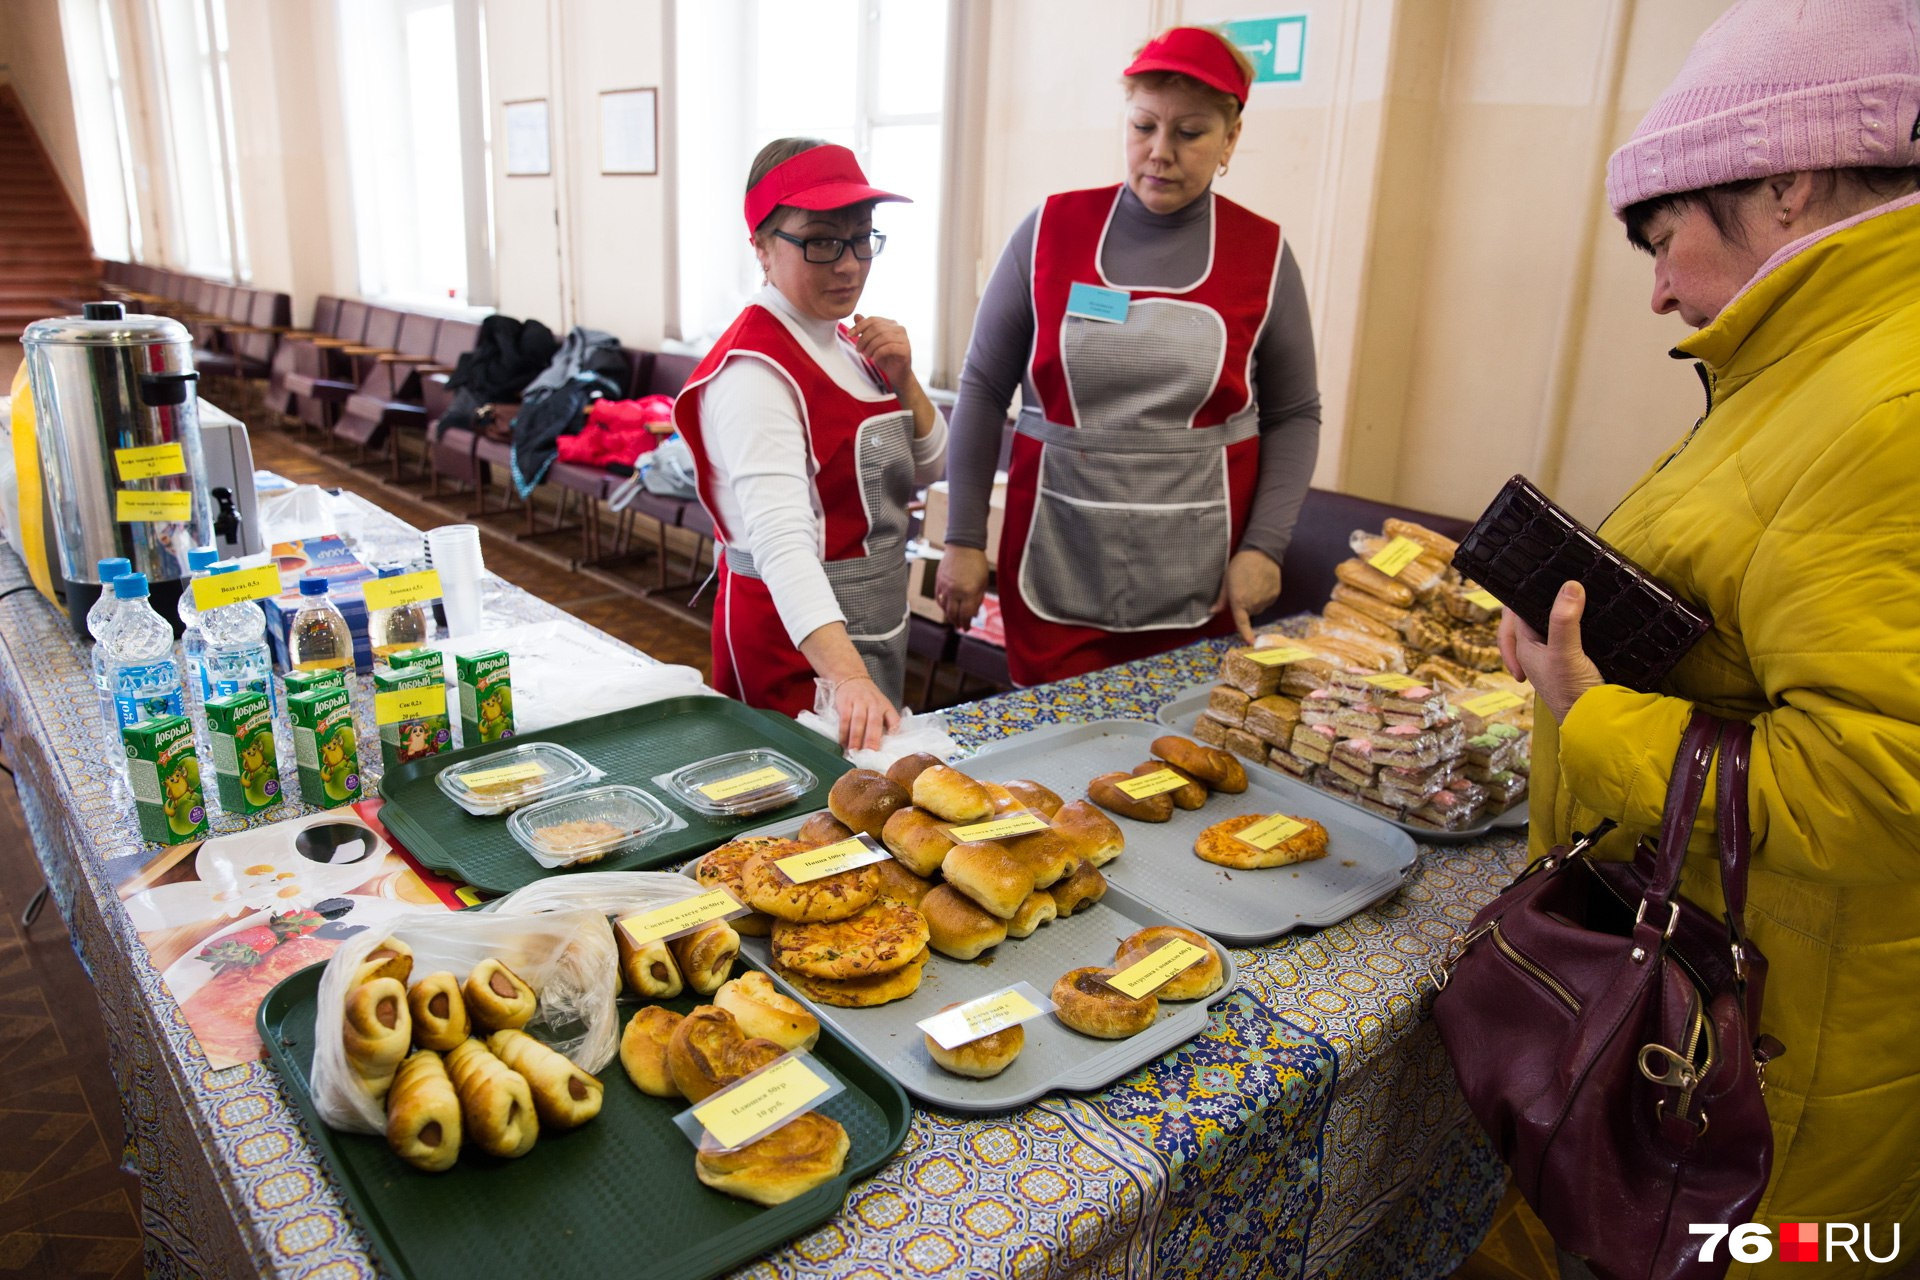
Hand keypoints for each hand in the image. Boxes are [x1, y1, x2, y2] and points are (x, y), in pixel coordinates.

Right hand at [833, 673, 900, 752]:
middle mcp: (874, 703)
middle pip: (874, 722)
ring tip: (854, 752)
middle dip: (872, 739)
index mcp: (886, 707)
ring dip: (856, 738)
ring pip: (858, 721)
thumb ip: (885, 723)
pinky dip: (843, 732)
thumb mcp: (881, 706)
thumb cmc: (868, 698)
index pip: (894, 720)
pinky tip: (843, 743)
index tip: (892, 747)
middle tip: (870, 754)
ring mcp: (859, 702)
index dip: (894, 733)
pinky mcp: (845, 702)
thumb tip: (886, 746)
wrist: (851, 678)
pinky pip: (844, 719)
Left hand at [849, 314, 912, 389]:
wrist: (898, 374)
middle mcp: (899, 328)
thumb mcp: (872, 342)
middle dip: (864, 339)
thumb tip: (856, 315)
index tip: (850, 335)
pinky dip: (878, 353)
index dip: (859, 326)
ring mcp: (904, 338)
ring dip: (870, 347)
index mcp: (891, 324)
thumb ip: (866, 329)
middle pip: (876, 328)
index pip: (873, 320)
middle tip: (858, 350)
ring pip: (882, 337)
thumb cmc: (885, 358)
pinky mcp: (906, 349)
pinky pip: (888, 348)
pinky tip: (874, 359)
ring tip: (866, 356)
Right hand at [934, 546, 990, 629]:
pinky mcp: (938, 581)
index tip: (968, 628)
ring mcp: (945, 586)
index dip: (966, 624)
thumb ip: (978, 599)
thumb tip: (973, 613)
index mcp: (969, 592)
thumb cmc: (977, 563)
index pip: (966, 614)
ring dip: (949, 616)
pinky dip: (942, 606)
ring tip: (954, 620)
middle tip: (961, 627)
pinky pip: (938, 598)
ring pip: (944, 608)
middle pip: (953, 614)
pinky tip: (947, 608)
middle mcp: (955, 591)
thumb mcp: (983, 582)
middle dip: (958, 622)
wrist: (963, 545)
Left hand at [1215, 549, 1281, 642]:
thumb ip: (1221, 599)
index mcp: (1239, 601)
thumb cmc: (1240, 565)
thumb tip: (1212, 611)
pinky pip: (1268, 602)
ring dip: (1256, 601)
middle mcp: (1254, 604)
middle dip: (1246, 605)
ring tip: (1253, 584)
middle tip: (1244, 589)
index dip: (1245, 633)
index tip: (1250, 642)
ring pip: (1259, 608)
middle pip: (1249, 613)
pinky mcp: (1275, 595)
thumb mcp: (1227, 580)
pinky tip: (1262, 583)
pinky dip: (1265, 596)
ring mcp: (1266, 600)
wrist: (1261, 553)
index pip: (1241, 622)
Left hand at [1497, 580, 1603, 721]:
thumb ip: (1564, 620)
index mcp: (1523, 646)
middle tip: (1560, 585)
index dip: (1525, 593)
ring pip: (1553, 622)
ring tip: (1574, 595)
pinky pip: (1571, 632)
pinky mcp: (1575, 657)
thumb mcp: (1565, 652)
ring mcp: (1555, 653)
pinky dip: (1576, 622)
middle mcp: (1535, 649)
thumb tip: (1570, 586)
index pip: (1514, 611)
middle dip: (1542, 600)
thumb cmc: (1571, 692)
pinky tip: (1586, 616)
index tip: (1544, 581)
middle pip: (1532, 614)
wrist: (1595, 721)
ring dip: (1561, 610)